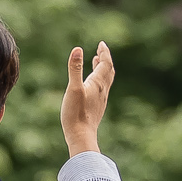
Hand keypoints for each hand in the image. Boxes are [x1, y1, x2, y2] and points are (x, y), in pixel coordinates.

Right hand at [61, 41, 113, 155]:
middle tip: (100, 50)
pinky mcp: (97, 108)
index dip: (104, 53)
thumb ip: (75, 69)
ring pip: (106, 80)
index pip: (105, 63)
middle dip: (105, 59)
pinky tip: (92, 85)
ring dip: (103, 69)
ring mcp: (100, 100)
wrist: (81, 136)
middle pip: (108, 70)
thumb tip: (78, 49)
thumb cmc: (75, 113)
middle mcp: (102, 91)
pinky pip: (101, 90)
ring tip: (96, 62)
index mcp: (98, 83)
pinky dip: (99, 81)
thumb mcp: (73, 88)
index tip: (101, 44)